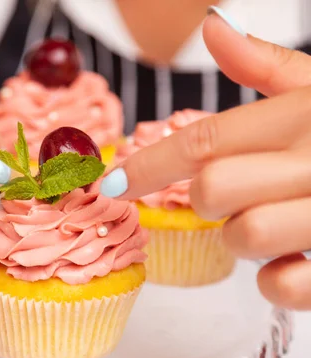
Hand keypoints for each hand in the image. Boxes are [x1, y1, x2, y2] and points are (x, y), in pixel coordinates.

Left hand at [101, 9, 310, 308]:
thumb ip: (268, 65)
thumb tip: (213, 27)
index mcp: (303, 117)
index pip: (202, 142)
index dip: (146, 165)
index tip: (111, 184)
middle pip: (214, 191)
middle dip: (210, 201)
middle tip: (237, 196)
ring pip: (244, 237)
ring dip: (245, 237)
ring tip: (276, 222)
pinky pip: (282, 285)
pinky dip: (275, 279)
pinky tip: (293, 258)